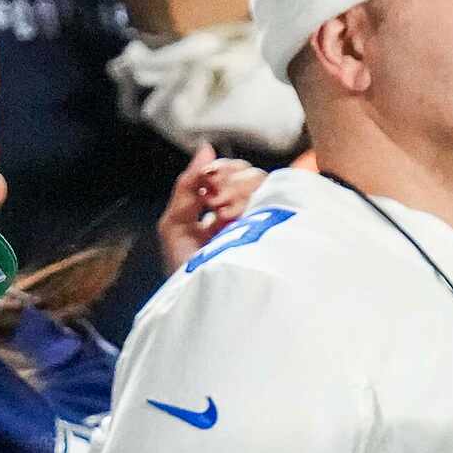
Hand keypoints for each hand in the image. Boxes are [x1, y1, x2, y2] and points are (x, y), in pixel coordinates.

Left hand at [155, 140, 267, 271]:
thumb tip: (206, 148)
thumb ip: (187, 185)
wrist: (200, 304)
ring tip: (222, 212)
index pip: (235, 175)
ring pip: (263, 184)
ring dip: (237, 190)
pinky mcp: (277, 234)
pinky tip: (234, 217)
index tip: (209, 178)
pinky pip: (273, 200)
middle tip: (213, 198)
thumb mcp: (174, 226)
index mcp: (225, 213)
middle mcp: (249, 216)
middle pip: (252, 175)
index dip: (223, 169)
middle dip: (229, 179)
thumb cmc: (186, 273)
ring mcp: (264, 225)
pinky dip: (249, 201)